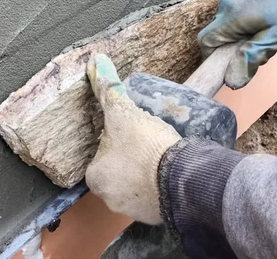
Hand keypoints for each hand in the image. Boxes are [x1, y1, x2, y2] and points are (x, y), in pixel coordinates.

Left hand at [86, 54, 180, 224]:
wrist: (181, 178)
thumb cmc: (146, 147)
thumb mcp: (124, 112)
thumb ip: (108, 89)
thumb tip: (95, 61)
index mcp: (95, 177)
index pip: (101, 152)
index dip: (117, 138)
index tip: (134, 131)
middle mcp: (108, 198)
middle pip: (118, 170)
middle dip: (131, 157)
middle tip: (150, 140)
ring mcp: (133, 210)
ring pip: (136, 184)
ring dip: (146, 172)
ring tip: (163, 153)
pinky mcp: (156, 216)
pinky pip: (155, 196)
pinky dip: (161, 185)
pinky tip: (171, 170)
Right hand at [198, 0, 276, 88]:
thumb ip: (252, 58)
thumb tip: (231, 81)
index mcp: (232, 15)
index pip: (206, 41)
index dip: (214, 56)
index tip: (231, 61)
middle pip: (219, 29)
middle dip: (235, 40)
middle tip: (262, 40)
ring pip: (228, 16)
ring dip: (242, 25)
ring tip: (270, 22)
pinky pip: (236, 2)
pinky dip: (246, 11)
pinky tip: (268, 8)